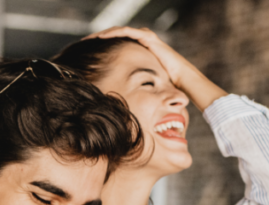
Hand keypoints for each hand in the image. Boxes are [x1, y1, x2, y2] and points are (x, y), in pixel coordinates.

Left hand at [85, 26, 227, 111]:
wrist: (183, 80)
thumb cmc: (168, 88)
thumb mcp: (145, 89)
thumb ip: (136, 93)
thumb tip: (121, 109)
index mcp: (140, 53)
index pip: (119, 47)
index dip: (105, 48)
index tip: (90, 54)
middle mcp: (143, 45)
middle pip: (117, 37)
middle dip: (101, 38)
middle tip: (84, 42)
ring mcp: (147, 40)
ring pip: (121, 32)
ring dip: (105, 34)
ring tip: (90, 38)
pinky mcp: (150, 39)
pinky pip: (129, 33)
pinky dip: (116, 34)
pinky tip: (103, 37)